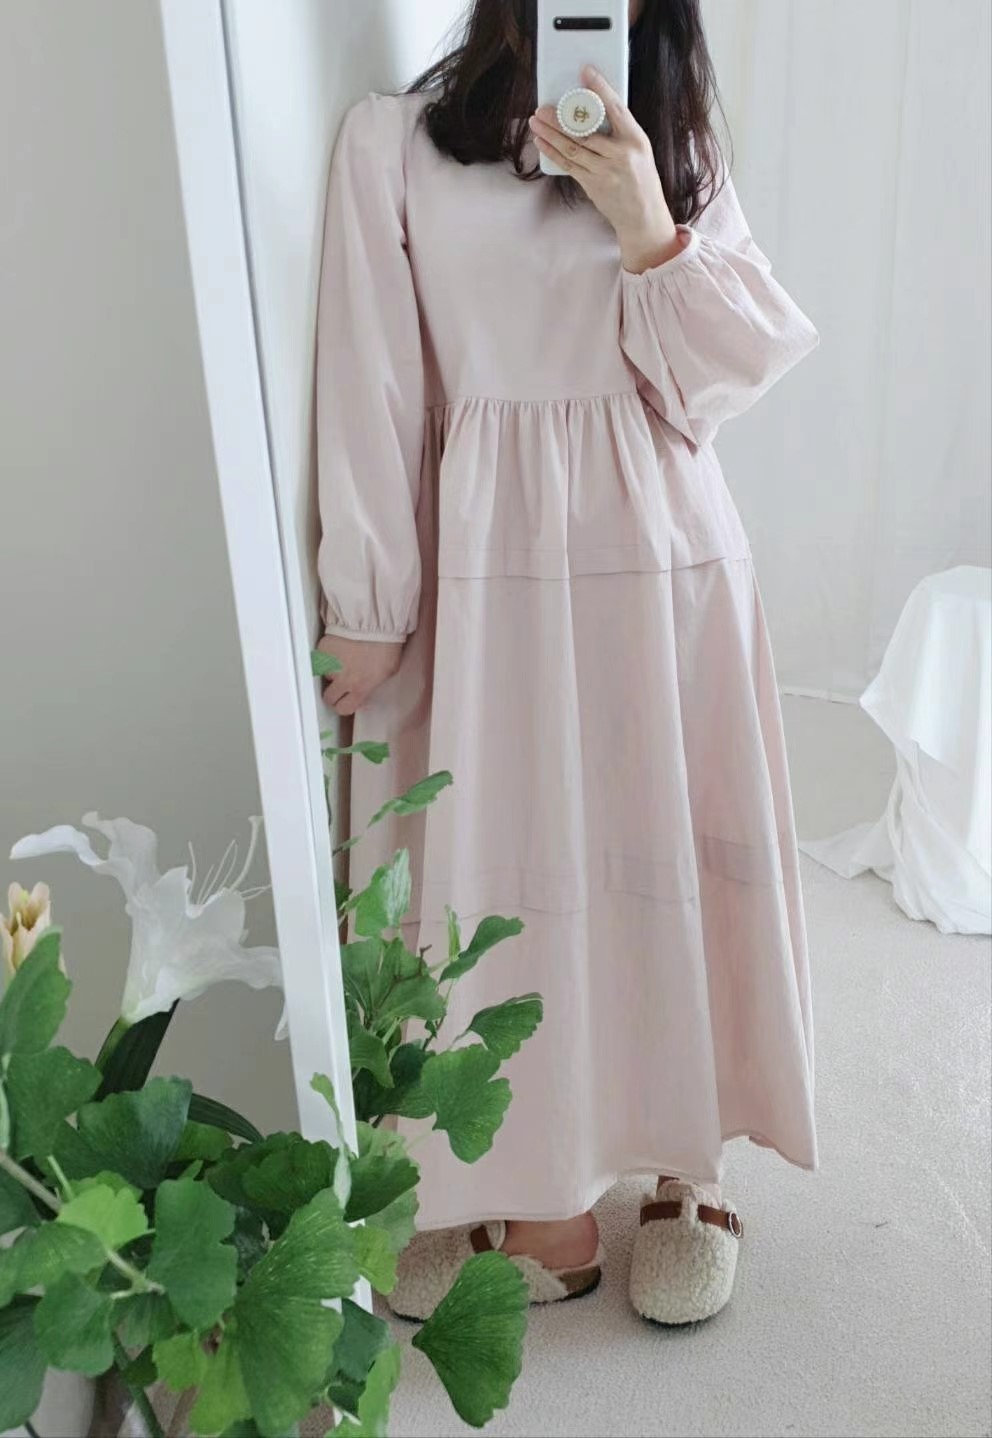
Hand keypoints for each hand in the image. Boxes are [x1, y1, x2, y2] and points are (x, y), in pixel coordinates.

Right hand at [317, 633, 402, 716]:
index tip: (345, 701)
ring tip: (343, 659)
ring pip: (325, 676)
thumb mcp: (387, 671)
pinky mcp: (322, 651)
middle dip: (333, 692)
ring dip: (331, 671)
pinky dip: (327, 655)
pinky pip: (321, 658)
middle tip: (340, 683)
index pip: (343, 709)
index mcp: (360, 688)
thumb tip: (366, 688)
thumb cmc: (386, 644)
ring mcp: (330, 665)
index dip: (343, 706)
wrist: (374, 622)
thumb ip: (372, 684)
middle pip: (328, 697)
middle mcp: (342, 680)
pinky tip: (339, 648)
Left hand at [528, 65, 684, 273]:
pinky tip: (542, 142)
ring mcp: (604, 171)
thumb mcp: (640, 149)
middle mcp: (620, 154)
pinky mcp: (592, 185)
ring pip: (572, 148)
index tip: (585, 72)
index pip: (615, 107)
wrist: (643, 216)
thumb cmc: (642, 179)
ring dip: (550, 134)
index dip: (599, 88)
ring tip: (535, 122)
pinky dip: (553, 153)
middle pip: (585, 130)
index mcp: (635, 139)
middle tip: (542, 107)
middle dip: (560, 118)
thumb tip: (593, 111)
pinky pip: (568, 165)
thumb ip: (620, 131)